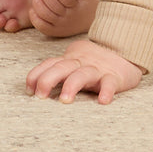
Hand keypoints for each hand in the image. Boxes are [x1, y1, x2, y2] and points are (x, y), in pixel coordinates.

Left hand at [26, 37, 142, 104]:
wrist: (124, 50)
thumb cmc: (93, 63)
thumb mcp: (73, 64)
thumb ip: (58, 73)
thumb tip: (35, 90)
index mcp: (69, 61)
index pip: (49, 64)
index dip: (36, 75)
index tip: (28, 90)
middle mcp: (80, 63)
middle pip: (61, 67)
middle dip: (48, 80)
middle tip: (40, 97)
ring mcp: (97, 69)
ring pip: (82, 74)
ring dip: (71, 86)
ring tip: (65, 100)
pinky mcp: (114, 77)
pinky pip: (109, 83)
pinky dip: (106, 91)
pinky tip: (103, 101)